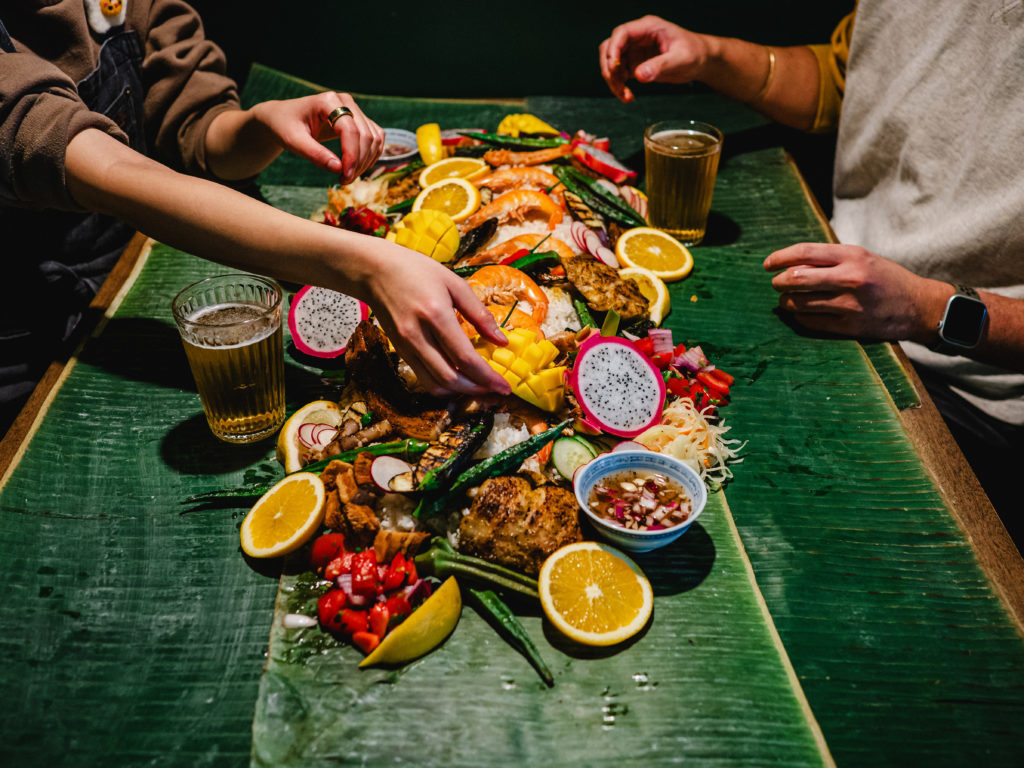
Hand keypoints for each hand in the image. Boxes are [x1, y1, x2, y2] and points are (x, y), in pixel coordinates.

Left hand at [251, 92, 383, 183]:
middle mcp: (345, 102)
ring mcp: (354, 109)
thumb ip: (315, 154)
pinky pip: (375, 139)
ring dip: (366, 162)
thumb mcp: (293, 142)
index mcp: (328, 101)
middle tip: (344, 181)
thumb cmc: (285, 127)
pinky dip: (370, 156)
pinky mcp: (359, 120)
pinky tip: (356, 168)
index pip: (350, 129)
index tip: (345, 176)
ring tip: (347, 177)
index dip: (351, 155)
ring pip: (373, 139)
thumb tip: (339, 169)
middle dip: (358, 162)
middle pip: (365, 135)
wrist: (284, 118)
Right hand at [360, 240, 511, 397]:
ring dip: (460, 393)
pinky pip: (423, 378)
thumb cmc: (416, 271)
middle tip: (496, 391)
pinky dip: (443, 386)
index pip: (465, 358)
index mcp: (436, 315)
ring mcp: (406, 346)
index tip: (505, 387)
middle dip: (477, 390)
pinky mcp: (400, 351)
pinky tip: (459, 380)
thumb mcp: (454, 283)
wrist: (374, 270)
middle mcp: (418, 336)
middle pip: (451, 378)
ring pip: (435, 385)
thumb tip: (502, 340)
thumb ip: (480, 314)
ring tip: (480, 389)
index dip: (488, 377)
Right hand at [599, 15, 710, 101]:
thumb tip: (639, 75)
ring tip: (625, 96)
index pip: (621, 33)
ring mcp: (634, 50)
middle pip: (610, 48)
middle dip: (609, 68)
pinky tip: (628, 96)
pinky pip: (618, 74)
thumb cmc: (695, 54)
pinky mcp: (634, 63)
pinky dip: (619, 86)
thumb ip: (660, 66)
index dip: (613, 50)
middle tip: (619, 86)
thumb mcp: (680, 59)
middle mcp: (638, 37)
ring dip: (613, 80)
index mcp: (648, 28)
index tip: (614, 68)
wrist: (701, 61)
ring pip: (611, 63)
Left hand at [763, 243, 948, 342]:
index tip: (768, 265)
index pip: (804, 252)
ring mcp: (848, 304)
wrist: (918, 306)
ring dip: (786, 301)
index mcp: (852, 256)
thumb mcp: (862, 258)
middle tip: (776, 284)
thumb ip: (830, 259)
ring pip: (799, 303)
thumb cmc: (885, 279)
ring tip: (787, 299)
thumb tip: (789, 263)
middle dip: (778, 282)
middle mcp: (849, 278)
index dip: (780, 258)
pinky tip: (800, 313)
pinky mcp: (849, 326)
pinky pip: (810, 322)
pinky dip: (799, 317)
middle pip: (796, 278)